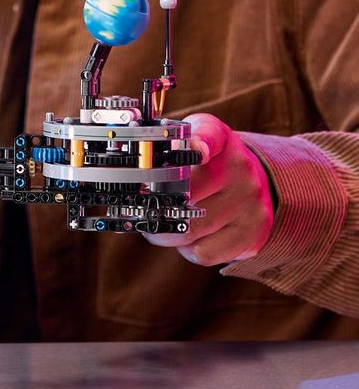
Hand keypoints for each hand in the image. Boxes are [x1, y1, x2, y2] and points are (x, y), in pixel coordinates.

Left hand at [142, 113, 274, 265]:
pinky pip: (204, 252)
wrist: (259, 181)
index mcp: (220, 140)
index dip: (200, 143)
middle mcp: (240, 170)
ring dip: (165, 231)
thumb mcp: (193, 136)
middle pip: (184, 194)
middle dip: (154, 204)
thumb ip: (166, 140)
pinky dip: (187, 248)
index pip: (210, 135)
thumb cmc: (212, 160)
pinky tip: (188, 236)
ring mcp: (249, 205)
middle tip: (141, 207)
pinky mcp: (252, 236)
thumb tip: (129, 167)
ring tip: (160, 222)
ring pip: (190, 229)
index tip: (196, 151)